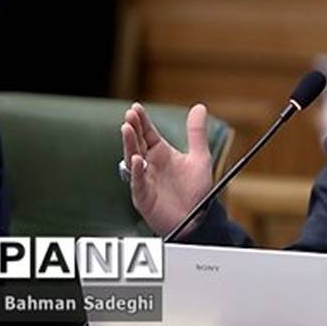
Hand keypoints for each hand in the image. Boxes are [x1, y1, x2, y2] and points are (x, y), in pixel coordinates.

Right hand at [122, 102, 213, 236]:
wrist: (197, 219)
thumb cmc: (195, 190)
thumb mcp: (199, 157)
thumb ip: (196, 133)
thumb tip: (199, 106)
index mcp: (161, 153)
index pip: (147, 133)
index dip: (141, 121)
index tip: (135, 107)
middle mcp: (150, 164)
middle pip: (137, 143)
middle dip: (133, 129)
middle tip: (130, 114)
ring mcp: (144, 180)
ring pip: (133, 159)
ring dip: (129, 144)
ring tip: (127, 128)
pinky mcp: (143, 196)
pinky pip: (138, 182)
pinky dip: (137, 171)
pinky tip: (137, 160)